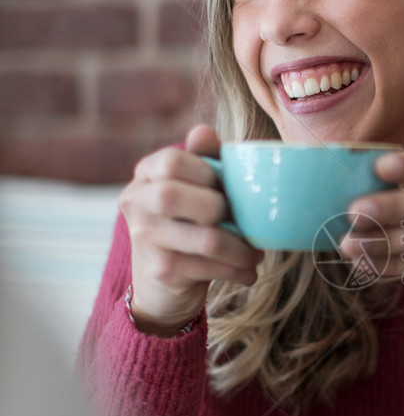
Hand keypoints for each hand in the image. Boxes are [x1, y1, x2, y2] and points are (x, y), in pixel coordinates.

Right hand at [120, 124, 262, 335]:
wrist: (163, 284)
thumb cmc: (188, 224)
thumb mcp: (195, 188)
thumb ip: (203, 158)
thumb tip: (204, 131)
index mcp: (146, 174)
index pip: (172, 161)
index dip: (207, 172)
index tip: (226, 188)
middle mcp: (136, 203)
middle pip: (173, 195)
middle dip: (219, 208)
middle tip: (240, 220)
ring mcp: (144, 238)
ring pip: (205, 238)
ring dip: (241, 247)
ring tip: (255, 252)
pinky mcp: (161, 270)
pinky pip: (209, 266)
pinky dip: (238, 270)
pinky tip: (248, 271)